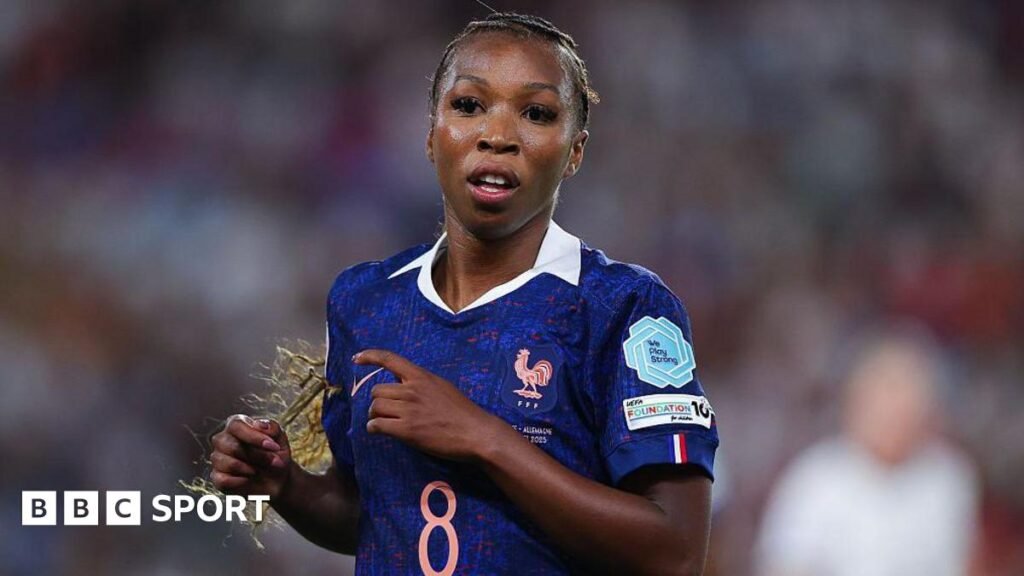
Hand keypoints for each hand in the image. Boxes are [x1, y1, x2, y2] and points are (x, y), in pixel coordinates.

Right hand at [209, 414, 293, 501]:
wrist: (277, 480)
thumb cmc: (276, 455)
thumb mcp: (280, 439)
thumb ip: (272, 427)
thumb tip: (259, 424)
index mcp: (236, 425)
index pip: (236, 426)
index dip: (254, 437)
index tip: (274, 447)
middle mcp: (223, 439)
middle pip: (233, 447)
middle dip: (257, 456)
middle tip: (275, 462)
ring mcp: (218, 458)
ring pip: (229, 464)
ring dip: (250, 469)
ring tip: (260, 470)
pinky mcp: (217, 477)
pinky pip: (223, 481)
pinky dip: (240, 482)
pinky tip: (248, 479)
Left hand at [354, 349, 506, 461]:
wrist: (475, 432)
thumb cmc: (463, 412)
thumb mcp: (442, 387)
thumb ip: (421, 384)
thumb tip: (402, 384)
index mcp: (422, 376)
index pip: (390, 360)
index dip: (370, 356)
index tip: (356, 358)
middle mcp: (412, 390)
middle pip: (377, 390)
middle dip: (377, 402)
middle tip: (384, 411)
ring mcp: (409, 410)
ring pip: (375, 407)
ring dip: (374, 416)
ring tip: (383, 422)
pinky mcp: (407, 430)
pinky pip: (378, 425)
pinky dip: (374, 428)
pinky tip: (379, 431)